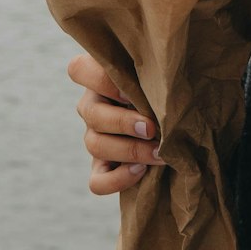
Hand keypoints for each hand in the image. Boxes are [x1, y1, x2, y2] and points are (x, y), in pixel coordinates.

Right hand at [68, 52, 167, 194]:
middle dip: (123, 123)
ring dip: (129, 151)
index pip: (78, 69)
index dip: (101, 82)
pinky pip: (97, 181)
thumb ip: (152, 68)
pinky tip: (141, 170)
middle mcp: (92, 104)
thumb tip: (164, 79)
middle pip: (91, 113)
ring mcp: (94, 136)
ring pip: (94, 144)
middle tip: (151, 128)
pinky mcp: (102, 166)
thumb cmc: (165, 83)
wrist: (172, 116)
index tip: (129, 92)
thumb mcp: (156, 71)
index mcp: (98, 74)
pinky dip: (117, 179)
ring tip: (158, 152)